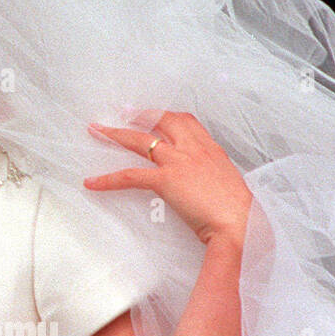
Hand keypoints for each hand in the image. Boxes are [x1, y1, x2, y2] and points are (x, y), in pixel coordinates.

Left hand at [84, 111, 251, 248]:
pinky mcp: (165, 180)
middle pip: (162, 120)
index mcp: (211, 149)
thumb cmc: (239, 211)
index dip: (167, 115)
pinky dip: (108, 180)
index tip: (154, 114)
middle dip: (140, 113)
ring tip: (97, 130)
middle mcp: (194, 149)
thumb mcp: (228, 183)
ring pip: (139, 140)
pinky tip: (92, 183)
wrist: (242, 224)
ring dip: (115, 134)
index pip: (187, 121)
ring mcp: (178, 162)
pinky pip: (129, 176)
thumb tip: (201, 182)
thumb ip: (211, 176)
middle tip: (122, 111)